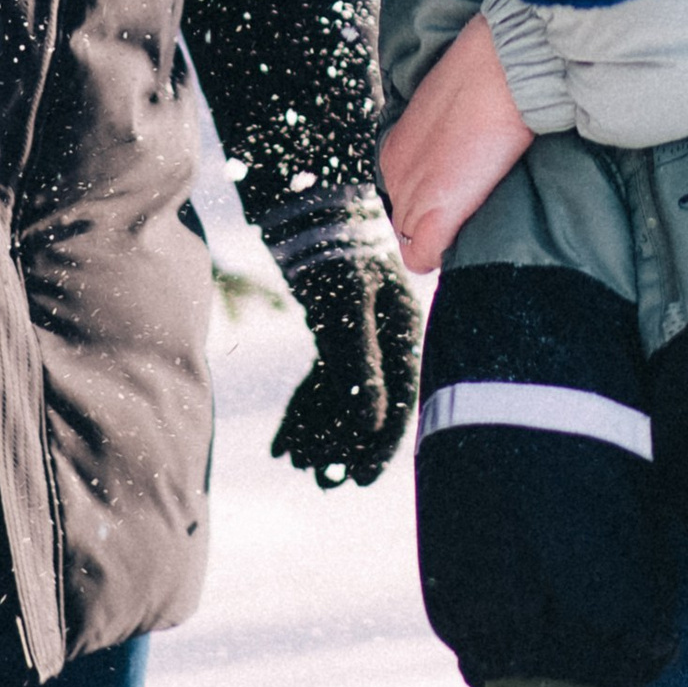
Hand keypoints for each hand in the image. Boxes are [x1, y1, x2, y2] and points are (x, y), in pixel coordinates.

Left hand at [261, 199, 422, 489]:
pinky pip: (322, 379)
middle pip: (370, 403)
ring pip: (342, 394)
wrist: (308, 206)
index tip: (360, 477)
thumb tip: (371, 422)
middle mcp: (388, 336)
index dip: (381, 443)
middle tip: (323, 481)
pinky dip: (303, 407)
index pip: (400, 400)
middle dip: (345, 444)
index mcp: (404, 332)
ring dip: (320, 430)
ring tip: (298, 463)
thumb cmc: (335, 250)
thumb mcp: (348, 306)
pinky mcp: (335, 329)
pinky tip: (283, 440)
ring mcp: (361, 333)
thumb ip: (361, 363)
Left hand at [380, 14, 535, 275]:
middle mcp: (395, 174)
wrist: (500, 68)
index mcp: (396, 149)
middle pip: (405, 226)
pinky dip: (441, 255)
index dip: (432, 203)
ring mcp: (411, 195)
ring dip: (440, 240)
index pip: (404, 198)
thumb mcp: (450, 107)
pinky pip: (423, 257)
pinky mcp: (434, 213)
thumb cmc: (487, 76)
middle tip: (471, 214)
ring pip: (413, 243)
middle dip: (433, 226)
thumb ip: (444, 138)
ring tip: (474, 222)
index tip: (459, 198)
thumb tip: (462, 153)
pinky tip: (465, 241)